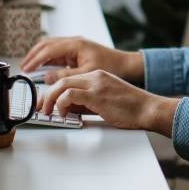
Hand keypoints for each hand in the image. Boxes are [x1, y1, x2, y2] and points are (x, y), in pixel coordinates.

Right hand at [20, 36, 143, 84]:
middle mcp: (74, 42)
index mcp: (76, 44)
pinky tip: (43, 67)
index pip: (49, 49)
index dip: (35, 59)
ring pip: (51, 47)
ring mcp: (75, 45)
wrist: (126, 65)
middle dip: (33, 55)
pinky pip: (57, 52)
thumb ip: (66, 75)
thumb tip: (47, 77)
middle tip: (23, 66)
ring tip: (30, 67)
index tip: (26, 68)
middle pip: (47, 44)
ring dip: (39, 56)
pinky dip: (48, 58)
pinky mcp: (77, 51)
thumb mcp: (87, 73)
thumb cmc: (111, 67)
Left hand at [37, 70, 179, 136]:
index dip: (53, 91)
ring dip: (50, 99)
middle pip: (61, 80)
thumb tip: (68, 109)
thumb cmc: (131, 109)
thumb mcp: (105, 102)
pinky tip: (63, 114)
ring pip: (62, 85)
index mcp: (97, 76)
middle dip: (46, 95)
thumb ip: (87, 102)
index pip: (68, 78)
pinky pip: (70, 95)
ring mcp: (96, 84)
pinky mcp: (97, 94)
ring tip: (47, 113)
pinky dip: (61, 104)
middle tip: (39, 108)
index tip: (45, 102)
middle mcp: (95, 76)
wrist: (148, 109)